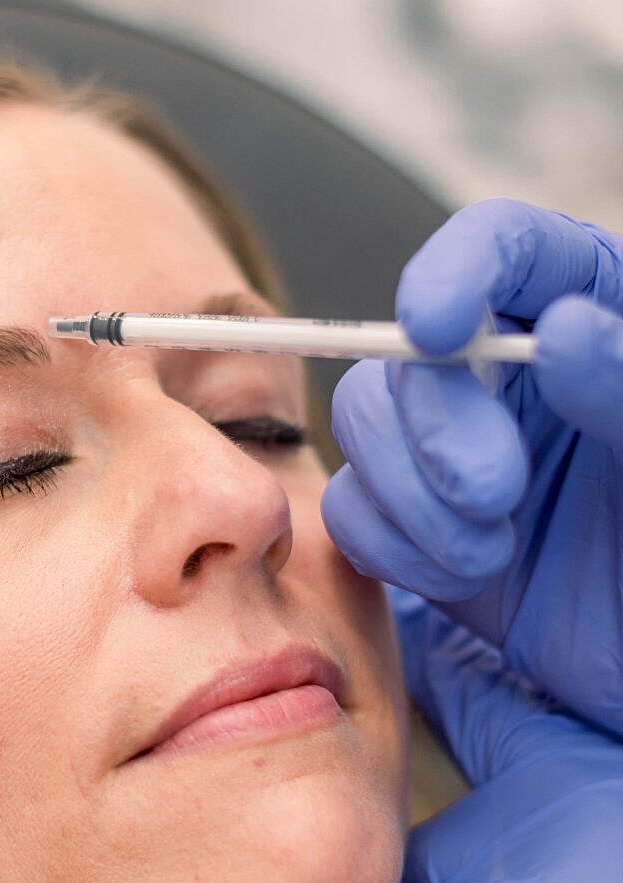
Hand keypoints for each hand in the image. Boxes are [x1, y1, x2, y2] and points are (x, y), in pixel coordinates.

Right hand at [322, 200, 622, 738]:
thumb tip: (560, 332)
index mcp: (587, 312)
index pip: (504, 246)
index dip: (455, 271)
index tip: (436, 329)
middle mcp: (507, 369)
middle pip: (410, 354)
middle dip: (435, 431)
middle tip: (495, 494)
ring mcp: (450, 446)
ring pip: (363, 426)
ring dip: (411, 500)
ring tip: (490, 554)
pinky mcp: (414, 520)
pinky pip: (352, 510)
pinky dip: (393, 548)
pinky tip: (461, 578)